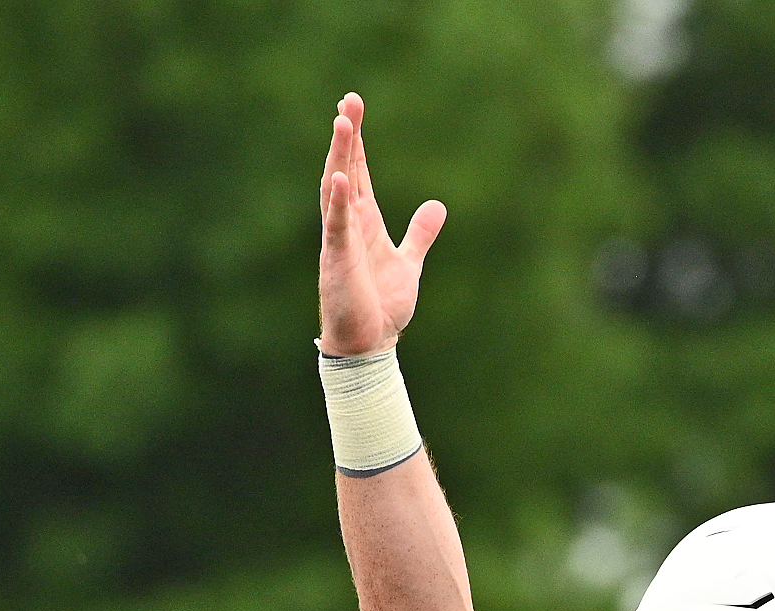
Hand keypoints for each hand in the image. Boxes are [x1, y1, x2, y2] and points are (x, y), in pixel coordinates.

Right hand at [318, 93, 446, 356]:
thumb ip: (420, 234)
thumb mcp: (409, 263)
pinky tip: (340, 178)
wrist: (370, 345)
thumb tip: (438, 206)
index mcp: (365, 222)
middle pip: (346, 170)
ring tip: (341, 123)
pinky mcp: (338, 261)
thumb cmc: (382, 306)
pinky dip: (338, 203)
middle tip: (349, 100)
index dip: (358, 141)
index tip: (353, 107)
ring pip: (336, 190)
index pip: (360, 172)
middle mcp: (349, 224)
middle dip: (347, 136)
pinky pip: (336, 227)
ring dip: (339, 157)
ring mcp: (341, 240)